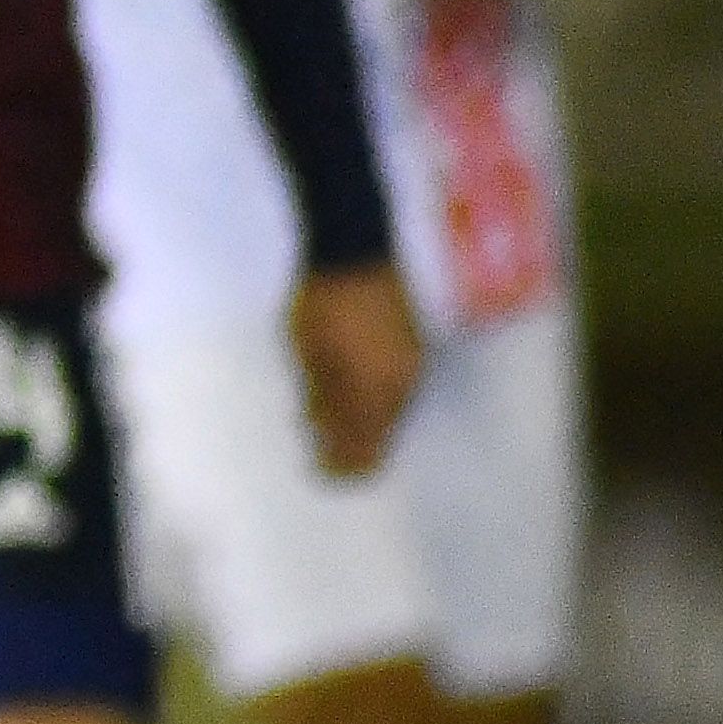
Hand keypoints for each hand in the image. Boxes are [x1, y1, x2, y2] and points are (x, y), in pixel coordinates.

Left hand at [290, 265, 421, 485]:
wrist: (356, 251)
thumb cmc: (323, 304)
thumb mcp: (309, 355)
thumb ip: (319, 397)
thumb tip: (320, 433)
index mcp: (376, 391)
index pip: (365, 449)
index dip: (342, 468)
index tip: (317, 472)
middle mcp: (403, 384)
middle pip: (382, 436)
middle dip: (352, 450)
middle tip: (320, 454)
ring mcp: (412, 364)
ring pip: (391, 415)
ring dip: (363, 427)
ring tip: (327, 425)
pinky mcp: (413, 347)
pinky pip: (396, 391)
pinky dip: (373, 404)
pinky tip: (350, 399)